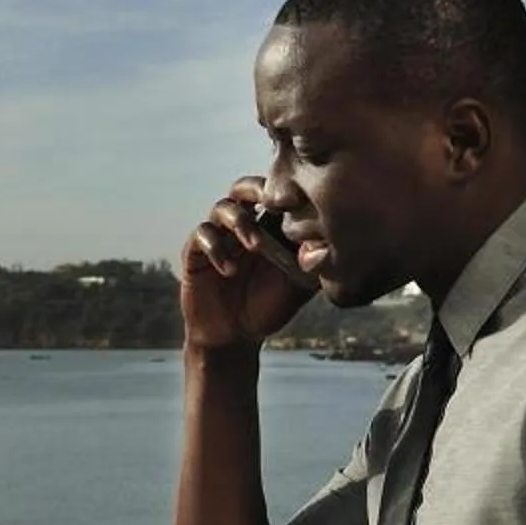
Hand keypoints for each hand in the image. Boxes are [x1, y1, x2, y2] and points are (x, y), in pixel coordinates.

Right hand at [178, 175, 314, 352]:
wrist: (233, 336)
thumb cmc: (269, 307)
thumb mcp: (299, 286)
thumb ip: (314, 264)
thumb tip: (330, 245)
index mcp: (270, 226)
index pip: (277, 194)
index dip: (287, 191)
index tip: (303, 202)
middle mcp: (243, 225)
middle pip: (245, 188)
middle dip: (258, 189)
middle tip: (271, 202)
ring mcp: (219, 236)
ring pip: (223, 208)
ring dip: (240, 222)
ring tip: (254, 246)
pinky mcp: (195, 252)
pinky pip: (202, 235)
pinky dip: (216, 247)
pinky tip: (229, 269)